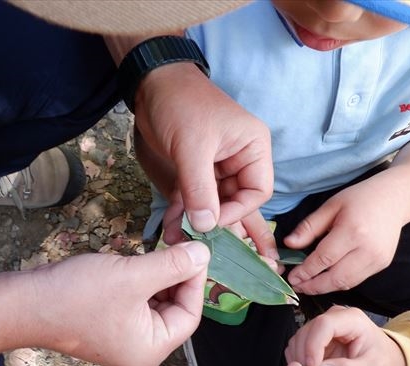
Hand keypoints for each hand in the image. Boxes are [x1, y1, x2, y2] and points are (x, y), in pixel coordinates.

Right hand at [29, 241, 209, 365]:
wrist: (24, 303)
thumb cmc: (78, 295)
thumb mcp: (133, 276)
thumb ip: (173, 265)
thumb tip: (205, 254)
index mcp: (151, 350)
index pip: (190, 315)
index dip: (196, 280)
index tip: (197, 250)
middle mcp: (141, 350)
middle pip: (175, 309)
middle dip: (178, 275)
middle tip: (181, 243)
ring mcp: (123, 338)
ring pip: (156, 302)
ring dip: (161, 275)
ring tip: (163, 246)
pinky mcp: (109, 323)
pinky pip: (137, 302)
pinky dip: (143, 281)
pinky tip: (142, 259)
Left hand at [134, 63, 272, 232]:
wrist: (151, 84)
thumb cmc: (181, 105)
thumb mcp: (192, 148)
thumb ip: (200, 189)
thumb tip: (205, 226)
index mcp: (253, 148)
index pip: (258, 191)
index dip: (237, 211)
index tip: (211, 222)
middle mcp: (240, 159)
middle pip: (235, 201)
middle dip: (212, 219)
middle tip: (191, 236)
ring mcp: (218, 166)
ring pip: (213, 203)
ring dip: (195, 219)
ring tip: (176, 234)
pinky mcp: (197, 171)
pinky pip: (196, 197)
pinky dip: (184, 210)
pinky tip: (171, 225)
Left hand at [285, 179, 402, 294]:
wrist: (395, 199)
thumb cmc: (360, 198)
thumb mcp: (330, 206)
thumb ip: (309, 227)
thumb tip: (288, 244)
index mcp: (352, 231)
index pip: (324, 259)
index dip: (305, 271)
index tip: (291, 277)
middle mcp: (367, 249)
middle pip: (336, 277)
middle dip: (313, 286)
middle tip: (296, 286)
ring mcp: (378, 259)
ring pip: (346, 283)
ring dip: (324, 288)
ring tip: (307, 286)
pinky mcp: (382, 265)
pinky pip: (356, 280)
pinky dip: (338, 283)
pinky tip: (325, 280)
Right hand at [285, 306, 405, 365]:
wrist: (385, 359)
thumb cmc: (382, 361)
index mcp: (351, 319)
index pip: (324, 325)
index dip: (314, 345)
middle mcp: (334, 317)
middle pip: (308, 330)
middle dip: (304, 355)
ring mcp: (322, 325)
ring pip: (299, 337)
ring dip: (299, 358)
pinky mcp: (315, 336)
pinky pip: (298, 345)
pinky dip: (298, 359)